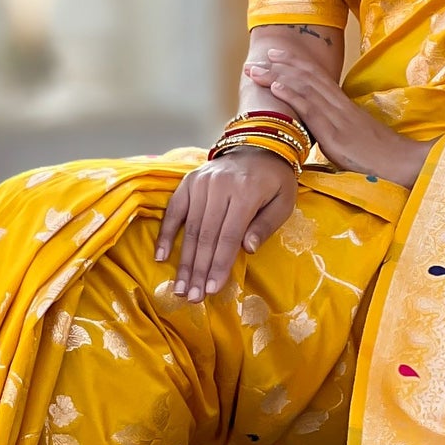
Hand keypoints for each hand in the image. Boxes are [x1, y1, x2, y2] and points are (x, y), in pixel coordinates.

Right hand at [155, 148, 296, 300]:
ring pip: (190, 228)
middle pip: (206, 235)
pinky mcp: (188, 181)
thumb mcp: (283, 202)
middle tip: (192, 297)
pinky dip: (166, 233)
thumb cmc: (274, 181)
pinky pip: (173, 210)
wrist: (258, 147)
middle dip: (198, 270)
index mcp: (246, 192)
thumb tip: (246, 250)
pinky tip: (160, 256)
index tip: (211, 289)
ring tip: (180, 287)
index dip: (219, 264)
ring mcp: (201, 182)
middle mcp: (219, 186)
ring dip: (183, 260)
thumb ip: (266, 226)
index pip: (229, 235)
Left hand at [240, 48, 429, 186]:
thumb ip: (336, 130)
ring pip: (304, 87)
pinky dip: (291, 95)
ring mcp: (336, 117)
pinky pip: (311, 109)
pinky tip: (275, 86)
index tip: (275, 56)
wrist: (402, 162)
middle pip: (307, 76)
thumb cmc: (380, 157)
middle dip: (281, 64)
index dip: (295, 64)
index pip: (316, 77)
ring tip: (256, 68)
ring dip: (276, 75)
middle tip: (259, 54)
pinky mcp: (335, 133)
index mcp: (343, 105)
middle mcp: (338, 105)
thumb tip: (317, 133)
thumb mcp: (353, 139)